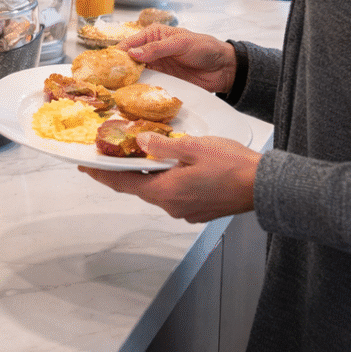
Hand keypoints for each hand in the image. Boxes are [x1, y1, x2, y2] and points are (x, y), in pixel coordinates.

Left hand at [78, 133, 259, 222]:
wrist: (265, 186)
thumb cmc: (233, 166)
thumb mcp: (193, 147)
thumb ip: (162, 146)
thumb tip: (140, 140)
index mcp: (165, 191)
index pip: (122, 182)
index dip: (101, 173)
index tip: (85, 166)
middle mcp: (171, 206)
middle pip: (138, 187)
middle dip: (124, 170)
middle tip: (111, 155)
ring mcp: (185, 211)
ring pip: (157, 190)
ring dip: (149, 174)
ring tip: (142, 155)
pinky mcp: (198, 210)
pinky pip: (174, 194)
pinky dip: (167, 180)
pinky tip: (173, 166)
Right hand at [116, 25, 237, 93]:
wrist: (223, 68)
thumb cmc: (204, 48)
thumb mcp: (181, 44)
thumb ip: (157, 49)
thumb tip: (133, 54)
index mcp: (153, 35)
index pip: (129, 43)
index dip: (117, 54)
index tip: (106, 65)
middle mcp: (150, 50)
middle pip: (128, 59)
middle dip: (118, 68)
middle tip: (106, 80)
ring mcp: (156, 66)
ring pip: (134, 72)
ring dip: (126, 80)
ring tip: (114, 89)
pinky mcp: (162, 80)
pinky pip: (146, 83)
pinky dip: (138, 87)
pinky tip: (130, 94)